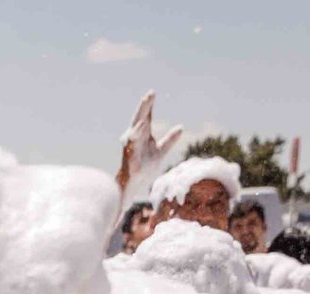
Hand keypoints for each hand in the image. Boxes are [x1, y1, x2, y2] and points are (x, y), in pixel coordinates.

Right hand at [116, 93, 183, 208]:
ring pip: (134, 132)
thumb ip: (169, 140)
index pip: (146, 117)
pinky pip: (131, 149)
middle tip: (149, 94)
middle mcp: (134, 139)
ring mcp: (131, 149)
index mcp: (142, 135)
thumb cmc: (144, 167)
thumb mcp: (160, 151)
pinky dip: (133, 141)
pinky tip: (137, 134)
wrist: (135, 185)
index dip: (149, 106)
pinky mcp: (129, 160)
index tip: (152, 93)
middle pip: (139, 120)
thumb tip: (180, 127)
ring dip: (139, 122)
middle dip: (144, 108)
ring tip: (145, 112)